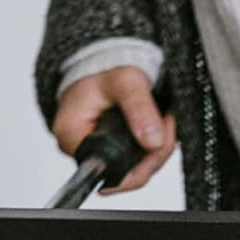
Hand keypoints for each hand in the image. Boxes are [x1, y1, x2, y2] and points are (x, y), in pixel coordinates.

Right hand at [52, 67, 176, 194]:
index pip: (108, 171)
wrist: (102, 63)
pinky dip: (154, 147)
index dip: (140, 162)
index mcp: (71, 135)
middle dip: (155, 154)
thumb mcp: (124, 81)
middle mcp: (80, 150)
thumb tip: (154, 142)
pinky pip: (137, 162)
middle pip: (126, 176)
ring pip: (136, 171)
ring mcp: (96, 154)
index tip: (160, 136)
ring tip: (165, 120)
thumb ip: (139, 109)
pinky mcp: (111, 152)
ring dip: (158, 149)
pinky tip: (159, 127)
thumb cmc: (103, 69)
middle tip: (168, 122)